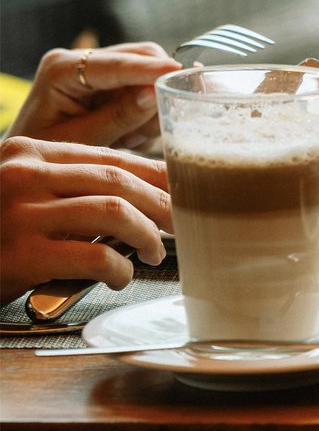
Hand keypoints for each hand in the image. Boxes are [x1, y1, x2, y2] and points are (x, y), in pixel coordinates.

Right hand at [0, 137, 171, 303]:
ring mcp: (20, 212)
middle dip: (163, 205)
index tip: (185, 189)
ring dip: (148, 237)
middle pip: (119, 181)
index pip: (109, 156)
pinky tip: (120, 277)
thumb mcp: (23, 195)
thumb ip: (69, 186)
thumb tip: (146, 195)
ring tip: (155, 254)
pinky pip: (95, 256)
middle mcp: (23, 174)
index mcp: (27, 153)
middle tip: (182, 225)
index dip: (156, 174)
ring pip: (115, 213)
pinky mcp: (21, 253)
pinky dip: (120, 269)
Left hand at [5, 43, 178, 148]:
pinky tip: (128, 134)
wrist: (35, 162)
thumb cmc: (47, 153)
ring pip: (151, 72)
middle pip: (142, 56)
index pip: (116, 64)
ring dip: (152, 106)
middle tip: (145, 131)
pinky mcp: (111, 81)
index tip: (180, 73)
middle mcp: (81, 60)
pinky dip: (148, 113)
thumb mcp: (81, 141)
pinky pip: (148, 88)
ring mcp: (97, 68)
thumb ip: (118, 117)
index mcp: (62, 69)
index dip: (150, 69)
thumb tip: (154, 94)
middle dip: (156, 90)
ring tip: (129, 139)